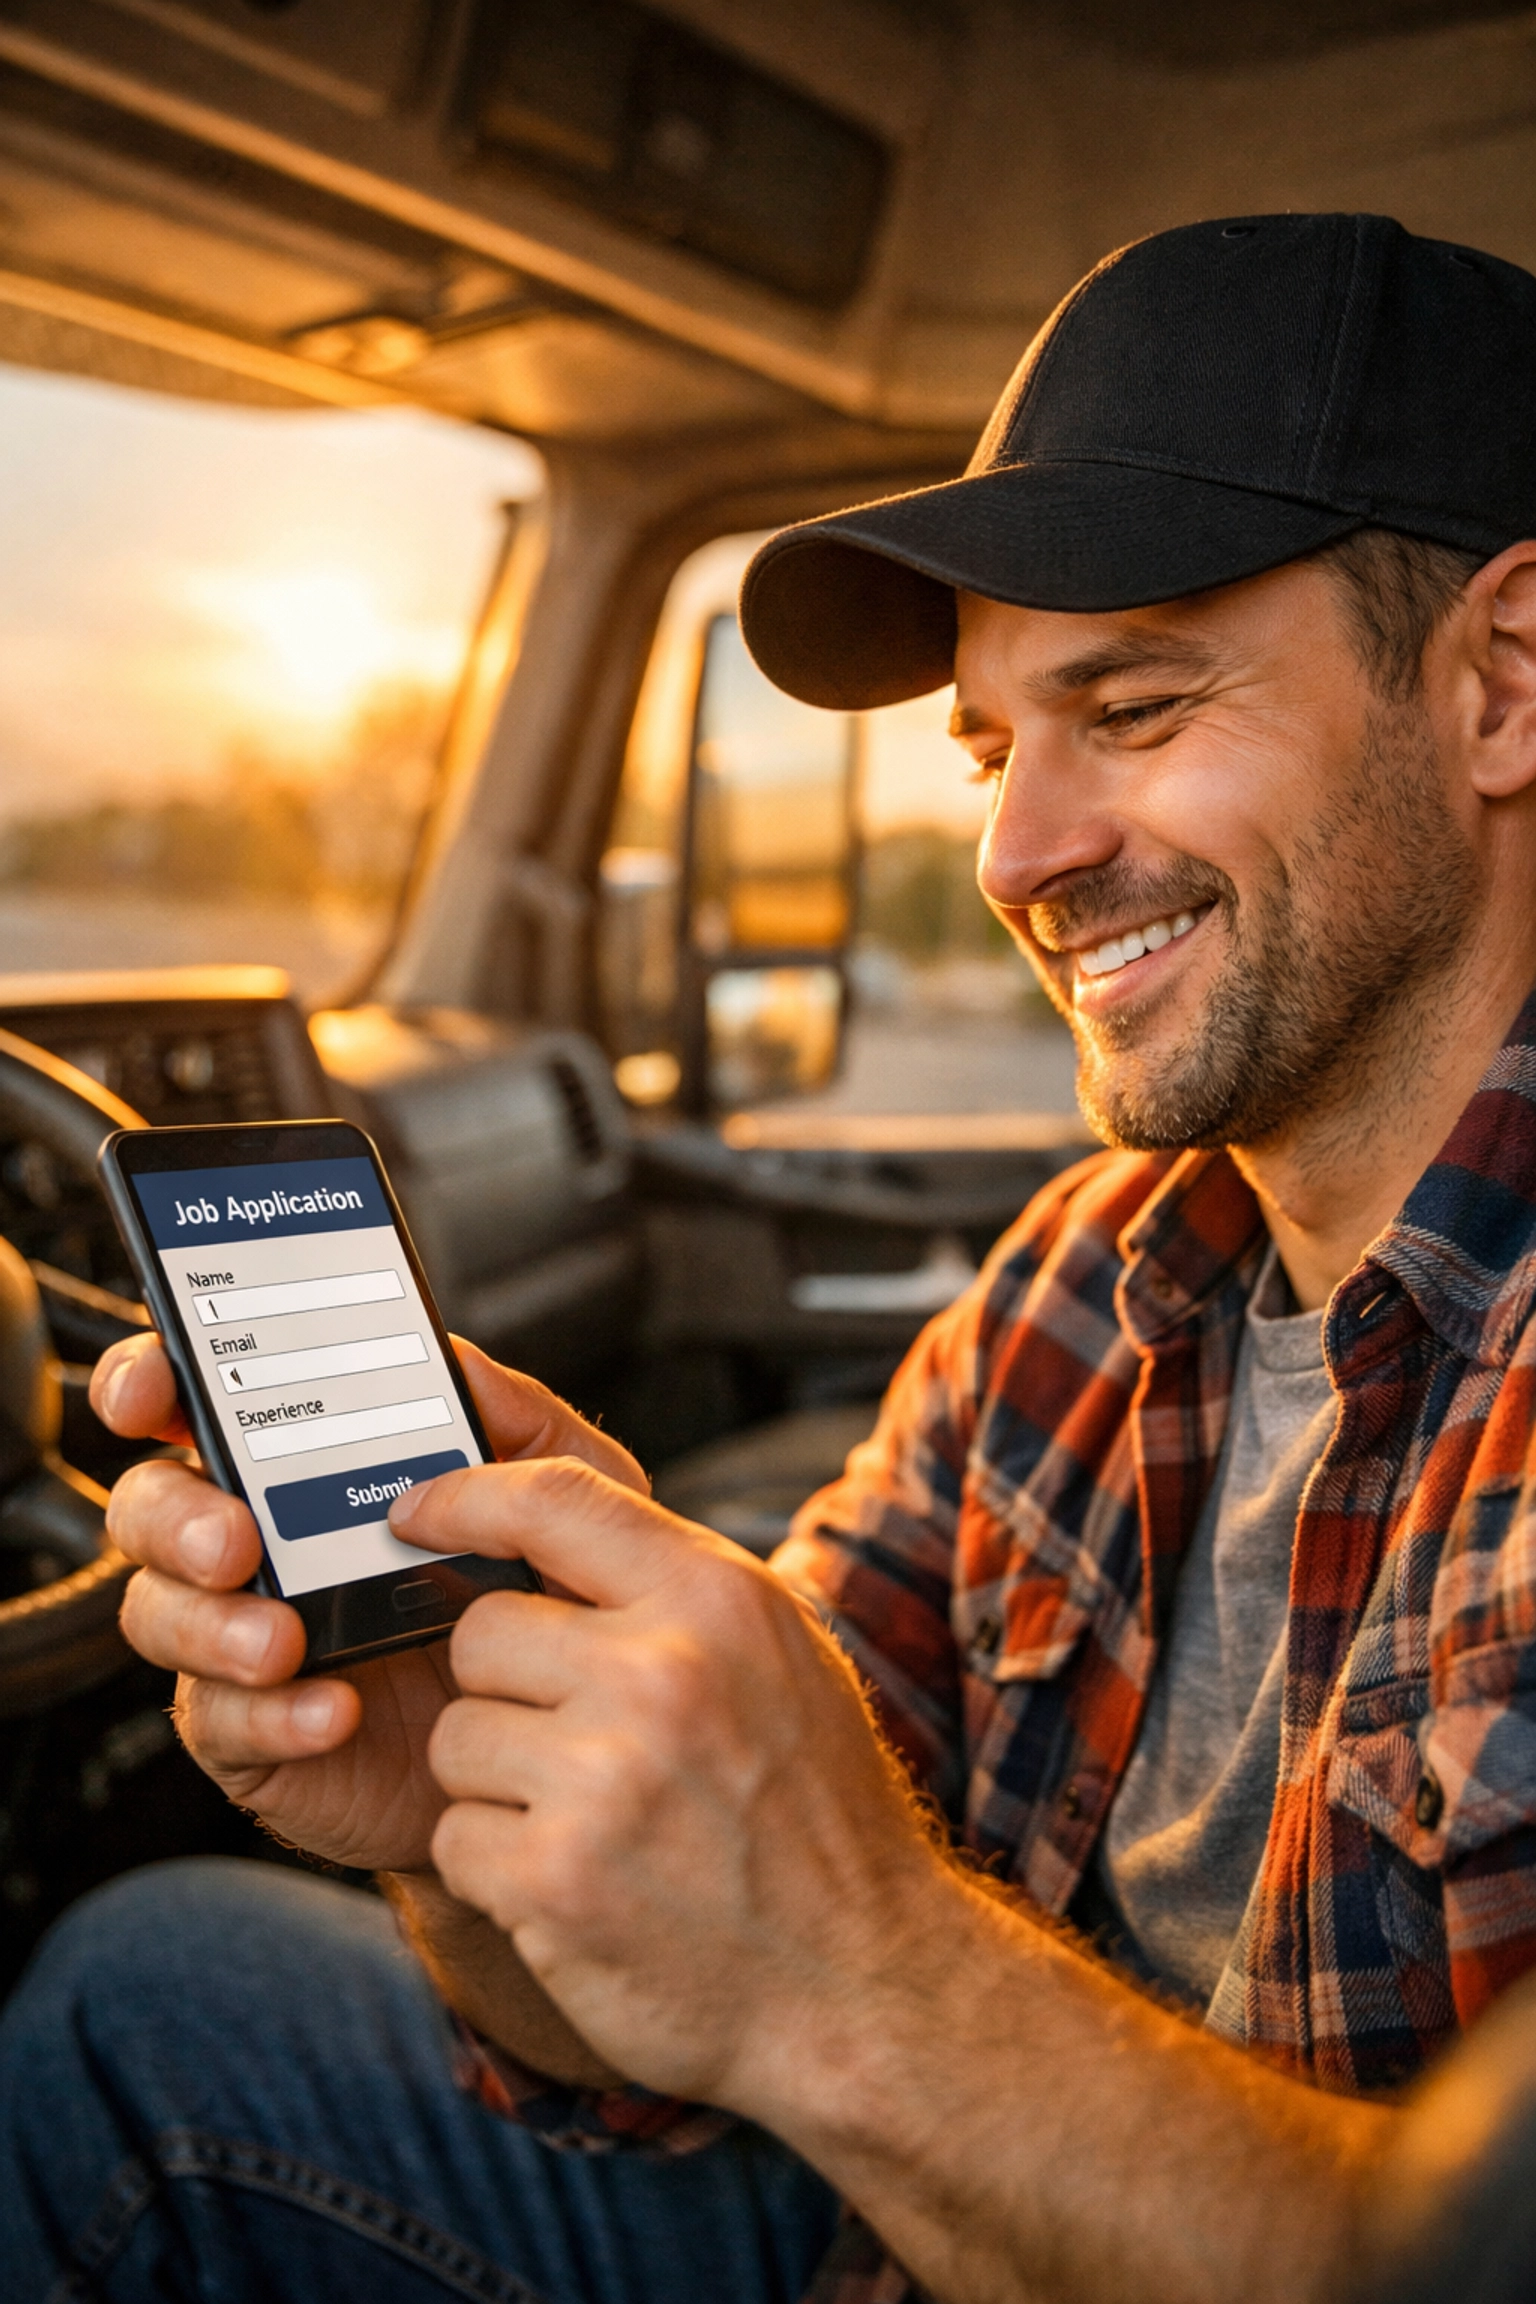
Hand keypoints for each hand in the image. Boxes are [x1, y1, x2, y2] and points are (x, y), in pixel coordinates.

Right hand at [94, 1333, 646, 1874]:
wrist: (548, 1746)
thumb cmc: (539, 1610)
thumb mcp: (559, 1508)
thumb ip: (521, 1429)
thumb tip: (462, 1363)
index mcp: (307, 1466)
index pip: (201, 1403)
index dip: (154, 1382)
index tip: (152, 1390)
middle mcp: (257, 1540)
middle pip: (153, 1503)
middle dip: (172, 1514)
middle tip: (232, 1539)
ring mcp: (240, 1634)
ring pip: (159, 1612)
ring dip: (209, 1623)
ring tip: (285, 1641)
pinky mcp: (251, 1729)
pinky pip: (219, 1718)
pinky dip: (271, 1712)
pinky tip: (334, 1709)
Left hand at [394, 1458, 943, 2111]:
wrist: (862, 1987)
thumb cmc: (815, 1811)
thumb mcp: (777, 1654)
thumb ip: (668, 1586)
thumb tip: (538, 1525)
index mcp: (716, 1599)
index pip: (555, 1498)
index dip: (466, 1496)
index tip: (418, 1511)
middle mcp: (661, 1673)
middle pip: (480, 1634)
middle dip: (505, 1692)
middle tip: (576, 1747)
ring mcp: (604, 1779)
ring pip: (455, 1738)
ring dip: (498, 1787)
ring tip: (591, 1823)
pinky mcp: (554, 1881)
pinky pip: (454, 1840)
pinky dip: (497, 1871)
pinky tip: (577, 1887)